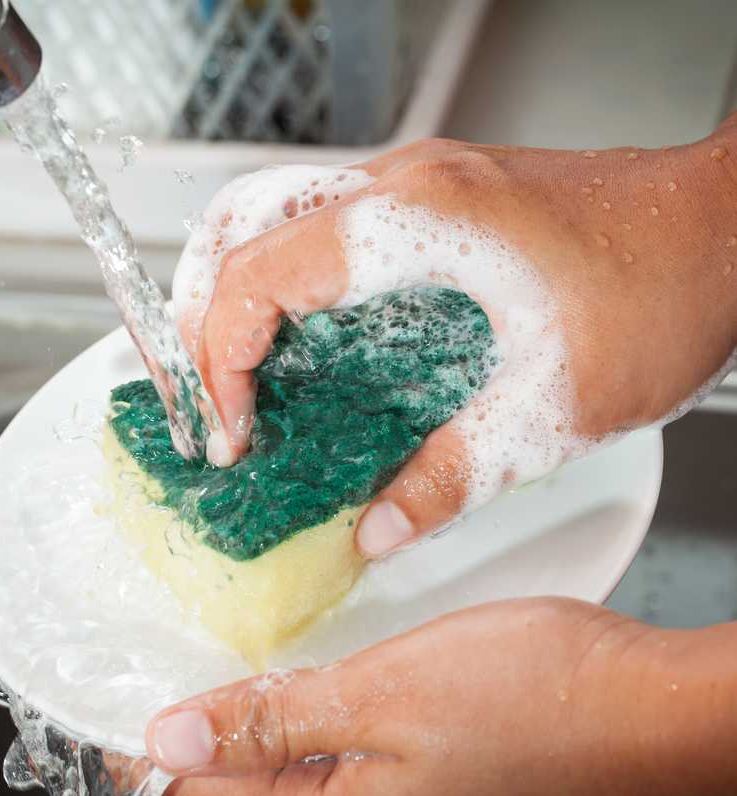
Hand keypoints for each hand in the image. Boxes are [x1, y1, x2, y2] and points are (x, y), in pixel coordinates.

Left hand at [145, 598, 736, 795]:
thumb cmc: (537, 697)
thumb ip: (274, 722)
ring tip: (257, 686)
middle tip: (189, 683)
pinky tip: (347, 704)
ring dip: (284, 741)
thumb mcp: (383, 690)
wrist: (665, 723)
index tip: (120, 720)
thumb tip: (174, 738)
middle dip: (219, 745)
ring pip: (321, 793)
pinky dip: (342, 746)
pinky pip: (374, 788)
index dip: (159, 753)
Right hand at [176, 125, 736, 556]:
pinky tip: (301, 338)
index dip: (220, 360)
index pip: (256, 276)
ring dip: (232, 288)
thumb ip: (454, 475)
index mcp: (415, 225)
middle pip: (238, 224)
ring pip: (270, 210)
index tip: (234, 430)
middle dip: (198, 316)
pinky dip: (281, 278)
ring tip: (230, 369)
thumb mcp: (555, 408)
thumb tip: (375, 527)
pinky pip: (319, 222)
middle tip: (207, 397)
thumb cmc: (663, 291)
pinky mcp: (433, 196)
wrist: (727, 226)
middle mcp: (400, 186)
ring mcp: (414, 181)